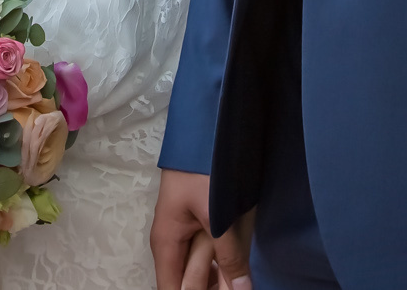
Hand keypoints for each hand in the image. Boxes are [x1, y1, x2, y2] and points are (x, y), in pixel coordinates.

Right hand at [151, 169, 249, 289]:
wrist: (203, 132)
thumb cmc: (201, 170)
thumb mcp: (216, 214)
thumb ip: (229, 255)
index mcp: (166, 244)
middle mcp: (171, 244)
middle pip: (185, 284)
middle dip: (210, 288)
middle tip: (237, 286)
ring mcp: (184, 235)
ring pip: (198, 273)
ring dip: (217, 278)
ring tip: (240, 280)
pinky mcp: (198, 226)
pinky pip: (206, 257)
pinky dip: (220, 265)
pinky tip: (236, 267)